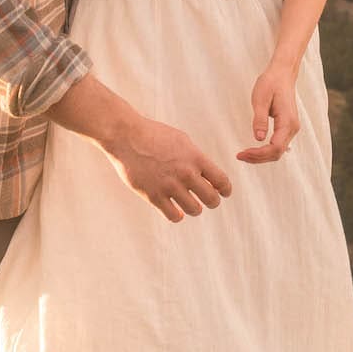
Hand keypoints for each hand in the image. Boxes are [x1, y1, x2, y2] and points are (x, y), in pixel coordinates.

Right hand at [105, 116, 232, 222]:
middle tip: (208, 200)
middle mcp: (185, 173)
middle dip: (212, 201)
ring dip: (195, 208)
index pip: (221, 181)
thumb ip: (196, 157)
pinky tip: (176, 209)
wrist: (127, 137)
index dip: (225, 189)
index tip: (223, 192)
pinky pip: (174, 216)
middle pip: (211, 199)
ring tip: (191, 204)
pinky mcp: (153, 196)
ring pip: (195, 210)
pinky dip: (178, 215)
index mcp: (195, 158)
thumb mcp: (182, 140)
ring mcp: (169, 186)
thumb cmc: (154, 135)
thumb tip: (208, 174)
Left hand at [237, 61, 300, 164]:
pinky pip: (278, 145)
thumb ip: (260, 119)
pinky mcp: (287, 127)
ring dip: (261, 156)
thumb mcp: (260, 98)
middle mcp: (292, 128)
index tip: (242, 153)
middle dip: (258, 158)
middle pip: (277, 153)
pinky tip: (254, 150)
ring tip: (244, 154)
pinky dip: (266, 151)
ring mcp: (291, 128)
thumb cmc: (271, 83)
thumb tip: (259, 139)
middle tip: (240, 155)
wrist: (282, 74)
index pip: (275, 147)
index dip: (258, 154)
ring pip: (278, 151)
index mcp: (287, 121)